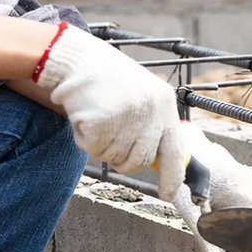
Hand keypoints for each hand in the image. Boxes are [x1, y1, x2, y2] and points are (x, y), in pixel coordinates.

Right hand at [34, 26, 185, 196]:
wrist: (76, 57)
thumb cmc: (108, 78)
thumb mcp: (142, 95)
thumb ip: (153, 125)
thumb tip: (160, 161)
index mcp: (164, 104)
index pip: (175, 152)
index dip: (172, 178)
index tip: (168, 194)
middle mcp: (150, 111)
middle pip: (139, 162)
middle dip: (123, 160)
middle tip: (110, 139)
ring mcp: (126, 117)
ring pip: (114, 158)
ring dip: (101, 146)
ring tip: (98, 117)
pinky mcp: (101, 121)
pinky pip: (91, 148)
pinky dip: (83, 138)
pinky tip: (84, 115)